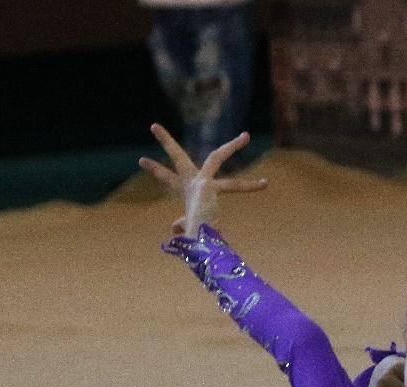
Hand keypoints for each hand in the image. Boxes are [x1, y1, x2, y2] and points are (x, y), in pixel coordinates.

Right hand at [139, 123, 268, 235]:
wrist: (196, 241)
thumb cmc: (196, 237)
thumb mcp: (187, 228)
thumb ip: (182, 224)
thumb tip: (176, 227)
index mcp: (186, 191)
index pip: (167, 177)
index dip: (156, 170)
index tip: (142, 160)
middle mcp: (191, 183)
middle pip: (178, 158)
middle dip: (166, 142)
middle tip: (153, 125)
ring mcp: (201, 183)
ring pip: (216, 157)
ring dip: (232, 146)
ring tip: (246, 136)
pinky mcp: (208, 186)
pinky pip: (237, 185)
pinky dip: (252, 186)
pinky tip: (264, 184)